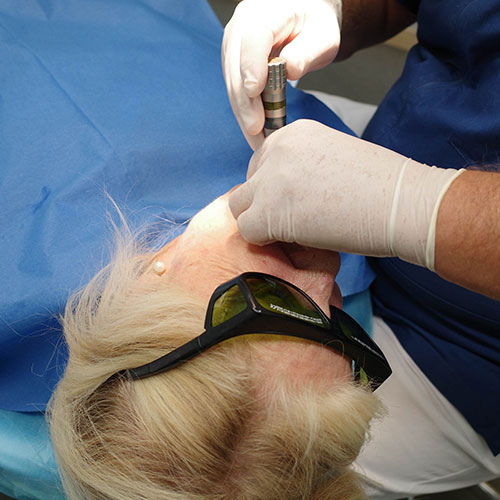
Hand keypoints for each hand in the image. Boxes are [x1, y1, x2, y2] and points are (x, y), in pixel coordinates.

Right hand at [222, 0, 340, 149]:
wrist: (305, 18)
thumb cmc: (315, 24)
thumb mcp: (323, 35)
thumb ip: (307, 51)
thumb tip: (287, 70)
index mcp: (263, 13)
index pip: (252, 39)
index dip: (251, 65)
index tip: (253, 91)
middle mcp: (240, 28)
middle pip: (236, 68)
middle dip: (245, 102)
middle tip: (256, 130)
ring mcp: (234, 48)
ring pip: (232, 85)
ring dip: (244, 114)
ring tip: (258, 140)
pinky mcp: (234, 66)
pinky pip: (236, 92)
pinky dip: (246, 113)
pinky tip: (256, 133)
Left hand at [229, 120, 463, 269]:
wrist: (402, 204)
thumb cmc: (381, 187)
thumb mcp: (334, 158)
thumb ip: (303, 166)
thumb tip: (285, 192)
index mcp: (294, 133)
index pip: (262, 163)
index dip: (275, 188)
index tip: (295, 203)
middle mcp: (276, 149)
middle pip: (248, 183)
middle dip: (264, 204)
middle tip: (293, 220)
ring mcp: (269, 179)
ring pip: (239, 206)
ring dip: (260, 222)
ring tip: (293, 232)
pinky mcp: (267, 211)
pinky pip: (247, 231)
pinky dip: (266, 242)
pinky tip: (295, 241)